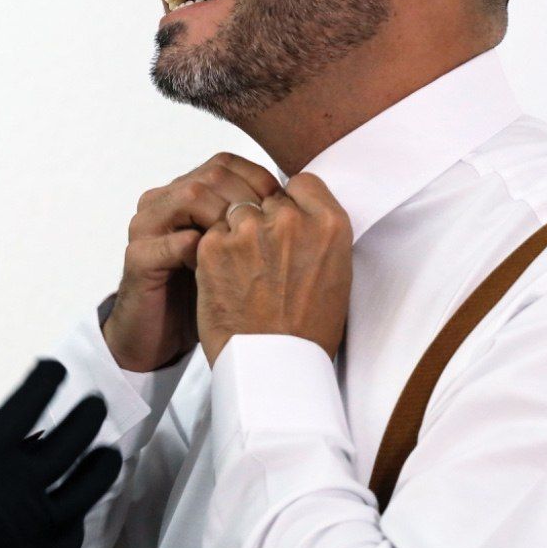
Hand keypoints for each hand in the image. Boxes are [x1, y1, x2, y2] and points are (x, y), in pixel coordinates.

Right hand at [0, 361, 122, 547]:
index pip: (28, 402)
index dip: (47, 380)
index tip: (55, 369)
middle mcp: (21, 482)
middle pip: (72, 437)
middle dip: (88, 414)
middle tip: (96, 403)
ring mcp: (40, 522)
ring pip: (88, 483)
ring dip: (101, 463)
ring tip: (107, 452)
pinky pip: (74, 530)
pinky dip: (78, 516)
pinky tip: (79, 511)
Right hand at [105, 153, 281, 370]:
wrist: (162, 336)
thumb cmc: (207, 295)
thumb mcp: (233, 250)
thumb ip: (251, 221)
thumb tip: (300, 199)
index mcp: (183, 193)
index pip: (224, 165)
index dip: (260, 179)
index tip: (289, 205)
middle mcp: (161, 202)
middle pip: (209, 175)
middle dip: (250, 197)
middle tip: (275, 225)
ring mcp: (146, 228)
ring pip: (190, 197)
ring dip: (230, 218)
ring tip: (253, 244)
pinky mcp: (138, 259)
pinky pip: (171, 243)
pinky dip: (203, 250)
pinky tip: (226, 268)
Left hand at [194, 172, 352, 364]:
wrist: (272, 364)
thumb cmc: (308, 327)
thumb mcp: (335, 272)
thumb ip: (317, 233)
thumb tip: (301, 210)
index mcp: (329, 223)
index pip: (303, 183)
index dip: (291, 201)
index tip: (285, 222)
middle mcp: (290, 219)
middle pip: (266, 197)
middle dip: (262, 220)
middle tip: (263, 258)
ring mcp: (249, 230)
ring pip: (235, 211)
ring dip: (235, 233)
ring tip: (244, 271)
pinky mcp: (214, 245)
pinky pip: (211, 232)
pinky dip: (213, 251)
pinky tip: (225, 279)